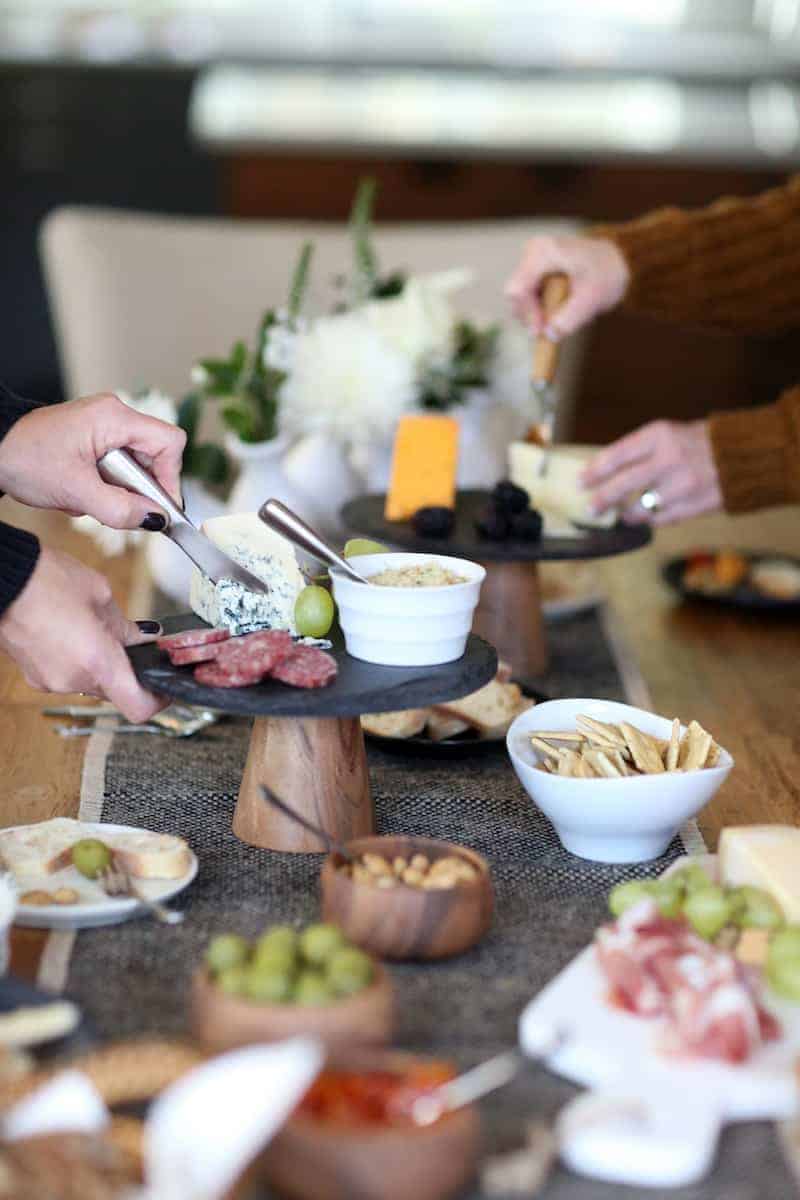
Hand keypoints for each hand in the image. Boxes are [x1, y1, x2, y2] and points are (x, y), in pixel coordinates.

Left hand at [0, 393, 185, 529]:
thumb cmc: (24, 458)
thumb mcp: (76, 492)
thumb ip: (120, 508)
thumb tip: (156, 519)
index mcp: (114, 418)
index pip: (169, 443)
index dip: (171, 477)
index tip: (159, 507)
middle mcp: (115, 415)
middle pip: (155, 456)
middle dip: (139, 488)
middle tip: (117, 507)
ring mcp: (105, 425)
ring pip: (136, 464)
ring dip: (120, 489)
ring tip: (90, 498)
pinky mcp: (95, 437)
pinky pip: (118, 465)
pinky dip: (107, 485)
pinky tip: (84, 491)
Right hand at [0, 547, 165, 722]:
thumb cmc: (45, 579)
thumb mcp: (100, 595)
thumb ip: (125, 626)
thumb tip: (142, 638)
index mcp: (97, 662)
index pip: (139, 708)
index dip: (157, 700)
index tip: (164, 686)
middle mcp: (73, 680)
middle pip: (115, 692)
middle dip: (127, 671)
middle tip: (131, 644)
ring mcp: (50, 681)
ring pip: (90, 683)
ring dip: (100, 663)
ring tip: (94, 629)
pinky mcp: (34, 676)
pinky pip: (68, 675)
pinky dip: (78, 660)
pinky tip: (72, 631)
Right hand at [505, 234, 629, 337]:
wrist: (618, 259)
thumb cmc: (608, 273)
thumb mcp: (593, 299)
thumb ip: (570, 319)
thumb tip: (549, 335)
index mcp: (545, 253)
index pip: (518, 290)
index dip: (527, 315)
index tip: (542, 331)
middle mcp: (534, 251)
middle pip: (517, 294)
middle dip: (532, 315)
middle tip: (552, 329)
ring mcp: (533, 258)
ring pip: (522, 297)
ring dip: (538, 313)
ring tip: (562, 315)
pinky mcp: (536, 268)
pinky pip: (529, 294)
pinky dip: (542, 307)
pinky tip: (560, 307)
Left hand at [583, 420, 722, 526]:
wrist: (745, 455)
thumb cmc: (699, 443)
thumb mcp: (669, 435)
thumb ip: (641, 451)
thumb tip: (605, 472)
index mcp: (660, 435)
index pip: (618, 455)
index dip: (596, 471)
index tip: (581, 481)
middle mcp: (670, 459)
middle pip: (624, 484)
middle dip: (602, 499)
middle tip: (590, 508)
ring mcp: (683, 485)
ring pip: (641, 507)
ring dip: (626, 513)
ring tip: (619, 514)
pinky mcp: (694, 506)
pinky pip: (661, 519)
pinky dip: (649, 520)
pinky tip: (642, 519)